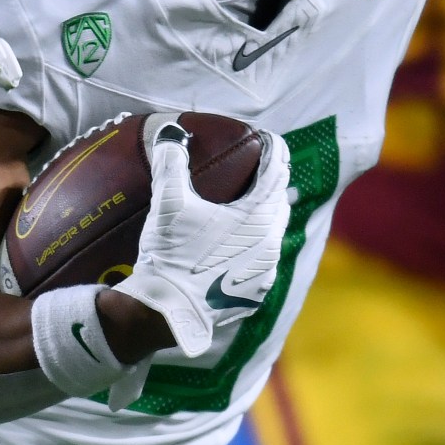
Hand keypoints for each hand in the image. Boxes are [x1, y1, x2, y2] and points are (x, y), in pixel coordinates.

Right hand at [108, 116, 290, 357]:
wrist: (165, 312)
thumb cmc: (171, 254)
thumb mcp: (168, 203)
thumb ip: (171, 163)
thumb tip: (171, 133)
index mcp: (258, 216)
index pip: (277, 170)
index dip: (273, 148)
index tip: (265, 137)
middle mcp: (271, 243)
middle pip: (279, 203)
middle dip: (270, 184)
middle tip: (254, 170)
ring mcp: (265, 272)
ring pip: (271, 235)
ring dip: (261, 219)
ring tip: (242, 209)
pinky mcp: (254, 295)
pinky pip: (259, 263)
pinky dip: (250, 248)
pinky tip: (232, 248)